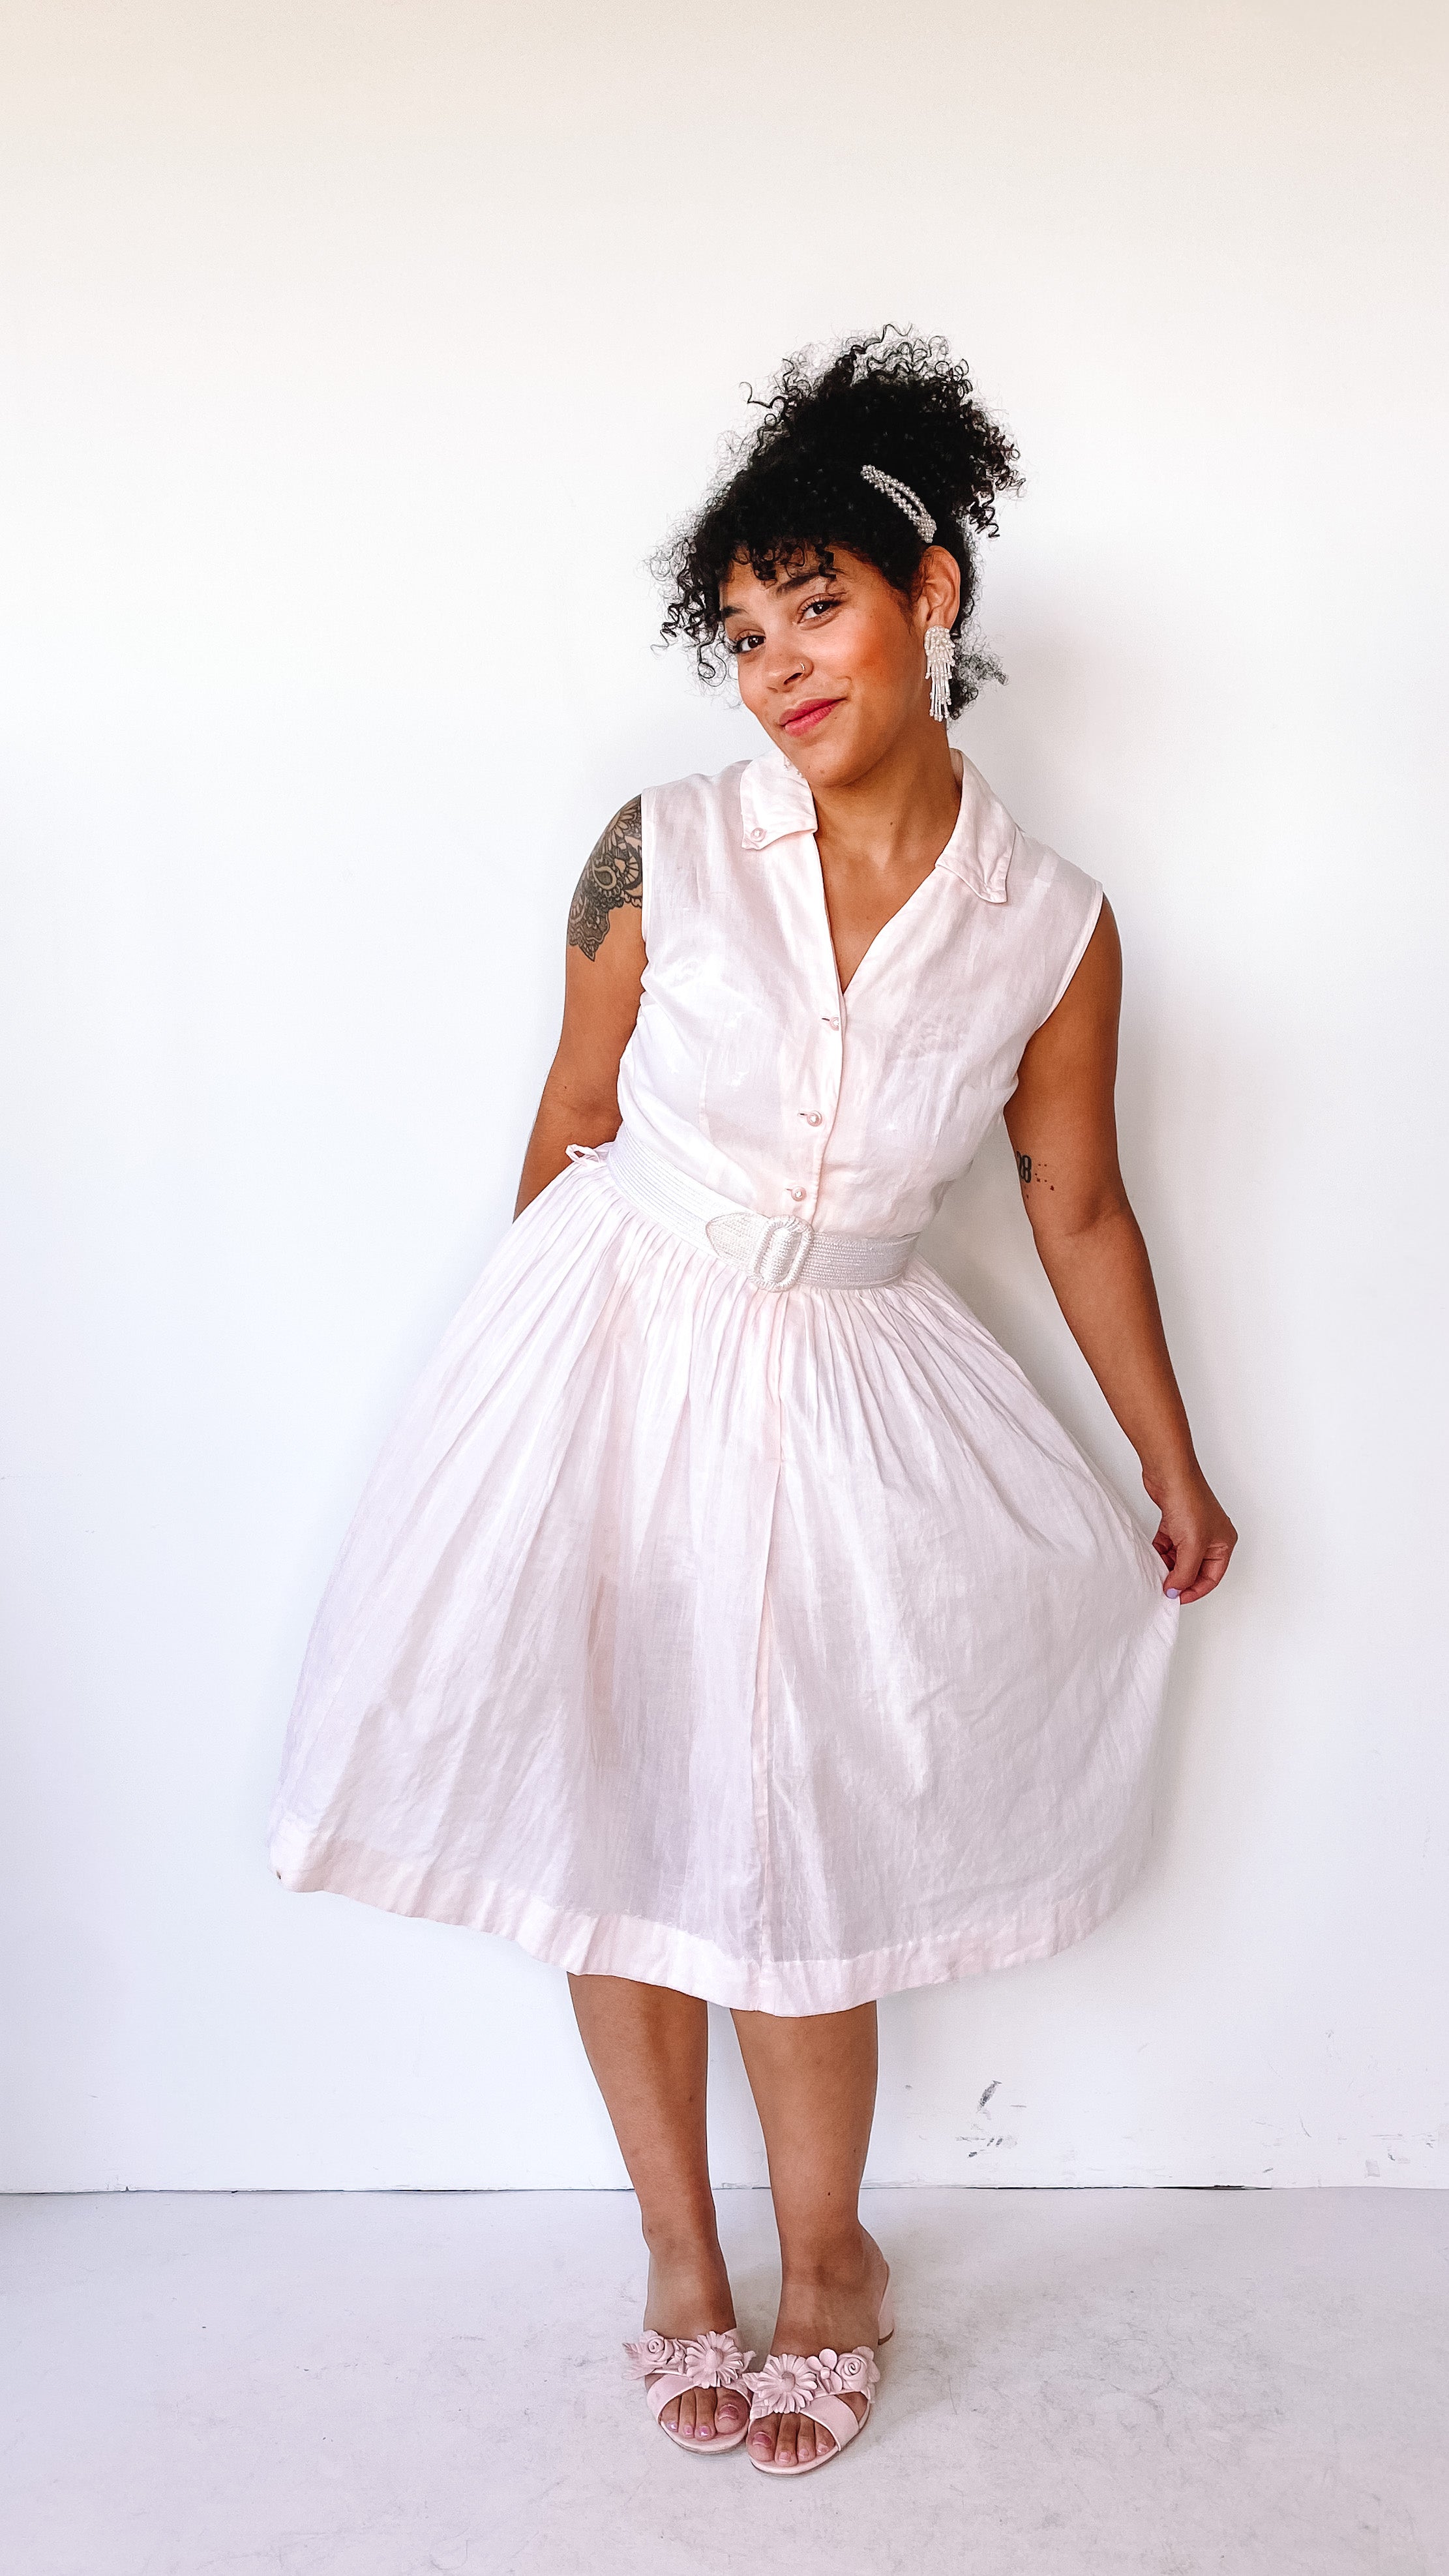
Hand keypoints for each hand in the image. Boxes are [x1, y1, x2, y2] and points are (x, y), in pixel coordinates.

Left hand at [1144, 1468, 1236, 1605]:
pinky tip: (1153, 1555)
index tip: (1176, 1598)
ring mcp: (1193, 1529)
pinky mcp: (1175, 1522)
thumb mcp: (1192, 1546)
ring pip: (1180, 1558)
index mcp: (1223, 1543)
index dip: (1194, 1590)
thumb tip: (1175, 1591)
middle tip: (1165, 1587)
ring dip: (1168, 1566)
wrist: (1170, 1473)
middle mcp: (1211, 1537)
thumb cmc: (1189, 1501)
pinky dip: (1160, 1552)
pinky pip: (1168, 1545)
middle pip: (1195, 1569)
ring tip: (1157, 1572)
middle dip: (1180, 1578)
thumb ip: (1184, 1572)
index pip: (1211, 1578)